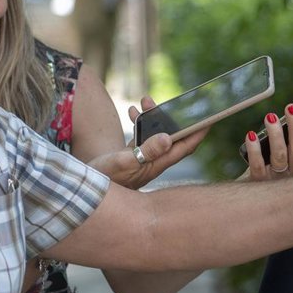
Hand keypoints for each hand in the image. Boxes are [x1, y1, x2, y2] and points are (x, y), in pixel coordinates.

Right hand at [93, 99, 207, 189]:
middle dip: (175, 119)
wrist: (82, 192)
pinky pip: (141, 136)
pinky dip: (139, 123)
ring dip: (154, 117)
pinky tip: (132, 111)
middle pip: (173, 137)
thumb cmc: (102, 180)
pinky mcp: (131, 157)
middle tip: (176, 102)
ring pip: (156, 134)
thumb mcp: (123, 163)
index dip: (198, 134)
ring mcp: (143, 159)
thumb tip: (168, 138)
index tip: (210, 119)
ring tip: (146, 100)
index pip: (184, 147)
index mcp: (157, 164)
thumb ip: (145, 152)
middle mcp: (153, 162)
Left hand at [242, 101, 292, 180]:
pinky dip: (255, 150)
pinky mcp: (259, 183)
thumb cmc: (276, 177)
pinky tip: (251, 135)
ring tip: (270, 117)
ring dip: (276, 135)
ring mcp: (278, 179)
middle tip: (291, 108)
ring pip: (279, 156)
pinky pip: (258, 165)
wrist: (257, 206)